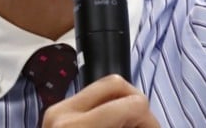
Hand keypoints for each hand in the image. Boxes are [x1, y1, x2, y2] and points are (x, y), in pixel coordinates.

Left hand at [42, 75, 159, 126]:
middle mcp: (62, 114)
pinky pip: (90, 99)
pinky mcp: (53, 115)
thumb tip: (148, 120)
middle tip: (142, 124)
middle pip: (117, 83)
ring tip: (127, 124)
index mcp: (76, 127)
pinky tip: (112, 124)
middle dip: (136, 103)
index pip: (132, 103)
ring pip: (103, 87)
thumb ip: (131, 124)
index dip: (150, 119)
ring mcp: (55, 112)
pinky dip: (106, 109)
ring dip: (121, 104)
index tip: (152, 127)